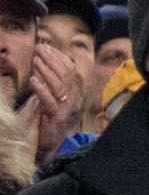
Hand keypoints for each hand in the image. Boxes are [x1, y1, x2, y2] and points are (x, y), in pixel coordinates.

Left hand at [18, 39, 77, 158]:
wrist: (47, 146)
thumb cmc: (44, 121)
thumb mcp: (46, 98)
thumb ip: (47, 84)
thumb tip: (41, 66)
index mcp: (69, 93)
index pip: (69, 70)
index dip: (59, 57)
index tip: (46, 47)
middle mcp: (70, 99)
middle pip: (66, 74)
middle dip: (52, 59)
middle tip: (39, 48)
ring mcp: (63, 109)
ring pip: (59, 86)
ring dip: (47, 71)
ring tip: (35, 60)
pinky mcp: (55, 119)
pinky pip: (50, 102)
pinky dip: (42, 90)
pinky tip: (33, 80)